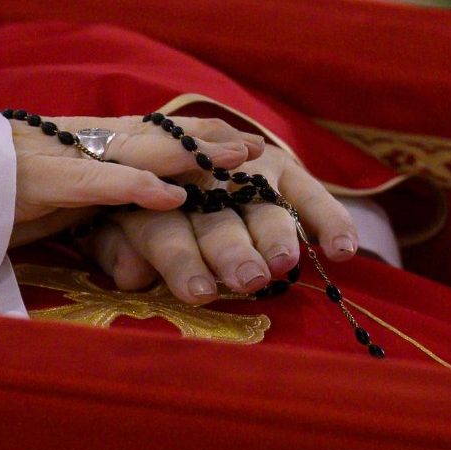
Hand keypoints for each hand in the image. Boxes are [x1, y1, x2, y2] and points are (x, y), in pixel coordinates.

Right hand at [9, 114, 264, 245]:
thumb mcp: (41, 203)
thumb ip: (83, 208)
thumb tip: (127, 233)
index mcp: (76, 148)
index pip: (146, 140)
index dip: (194, 144)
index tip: (240, 147)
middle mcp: (74, 145)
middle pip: (154, 138)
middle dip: (208, 144)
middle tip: (260, 149)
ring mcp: (58, 158)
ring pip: (137, 150)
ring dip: (191, 156)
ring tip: (238, 160)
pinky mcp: (37, 182)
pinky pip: (96, 182)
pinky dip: (136, 187)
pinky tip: (173, 196)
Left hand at [79, 144, 358, 302]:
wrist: (170, 157)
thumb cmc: (131, 213)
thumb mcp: (107, 231)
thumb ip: (115, 251)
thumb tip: (131, 273)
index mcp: (149, 195)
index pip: (163, 226)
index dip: (180, 258)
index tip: (199, 292)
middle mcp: (200, 178)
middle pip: (215, 216)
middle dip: (232, 248)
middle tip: (248, 278)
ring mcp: (243, 168)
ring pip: (259, 203)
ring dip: (274, 234)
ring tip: (285, 263)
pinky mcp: (280, 166)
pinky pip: (309, 193)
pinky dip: (328, 219)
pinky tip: (343, 250)